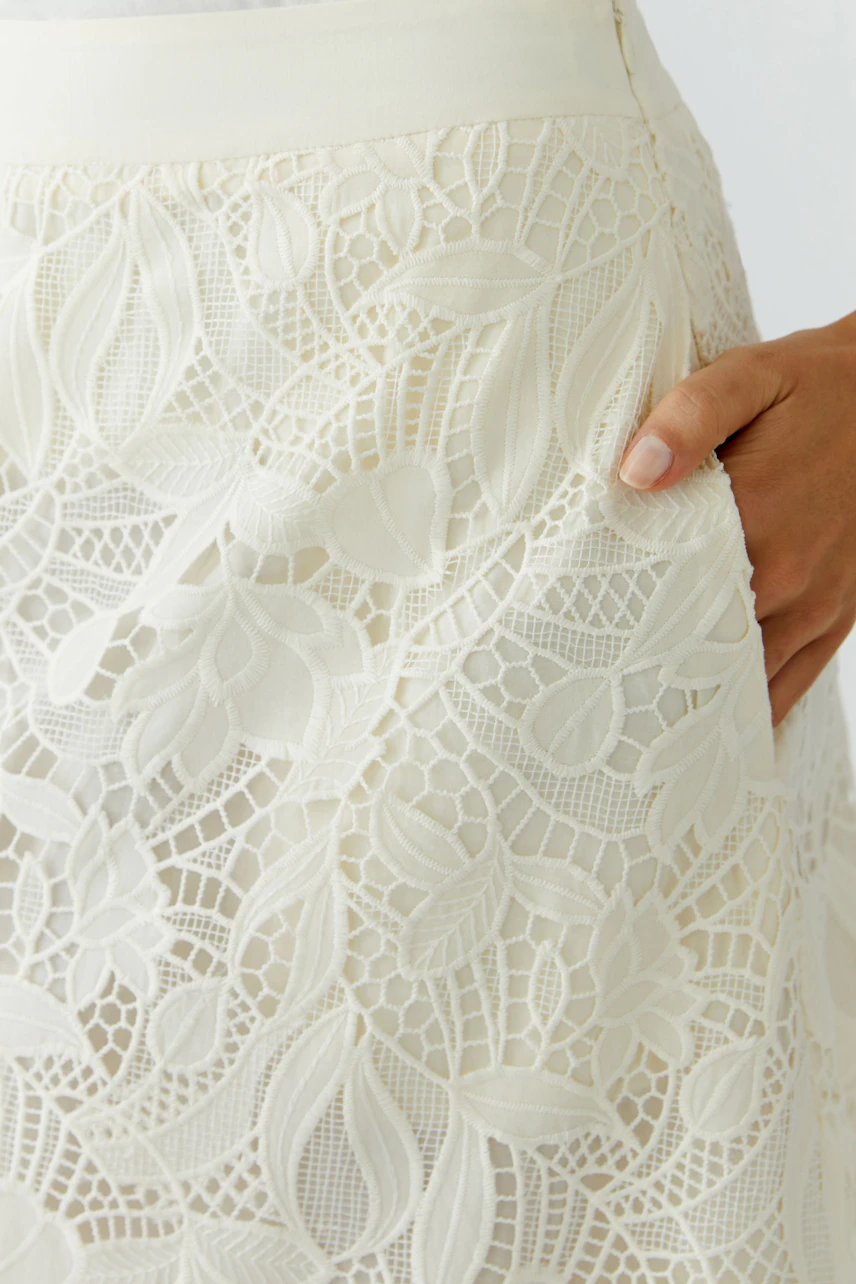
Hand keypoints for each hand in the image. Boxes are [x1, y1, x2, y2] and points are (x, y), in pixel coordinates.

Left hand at [617, 309, 855, 727]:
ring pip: (744, 680)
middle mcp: (789, 577)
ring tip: (635, 728)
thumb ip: (689, 416)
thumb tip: (634, 470)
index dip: (617, 626)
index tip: (570, 652)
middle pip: (698, 649)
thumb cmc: (816, 386)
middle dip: (645, 674)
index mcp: (756, 518)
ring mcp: (818, 606)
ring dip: (694, 701)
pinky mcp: (839, 618)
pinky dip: (750, 707)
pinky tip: (709, 724)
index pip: (666, 594)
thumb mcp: (750, 377)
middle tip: (588, 703)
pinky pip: (791, 682)